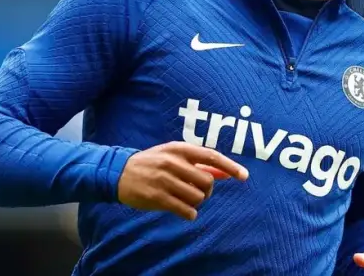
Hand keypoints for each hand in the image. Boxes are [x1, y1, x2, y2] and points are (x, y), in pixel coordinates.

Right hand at [117, 141, 247, 220]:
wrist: (119, 172)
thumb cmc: (153, 163)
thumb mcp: (175, 156)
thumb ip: (200, 163)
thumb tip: (227, 172)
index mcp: (179, 149)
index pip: (211, 157)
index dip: (230, 166)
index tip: (244, 176)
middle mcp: (173, 162)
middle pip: (206, 181)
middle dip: (207, 191)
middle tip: (199, 192)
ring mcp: (164, 180)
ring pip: (197, 197)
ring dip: (197, 202)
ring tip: (187, 200)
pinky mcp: (157, 197)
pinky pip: (185, 210)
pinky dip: (189, 213)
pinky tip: (185, 211)